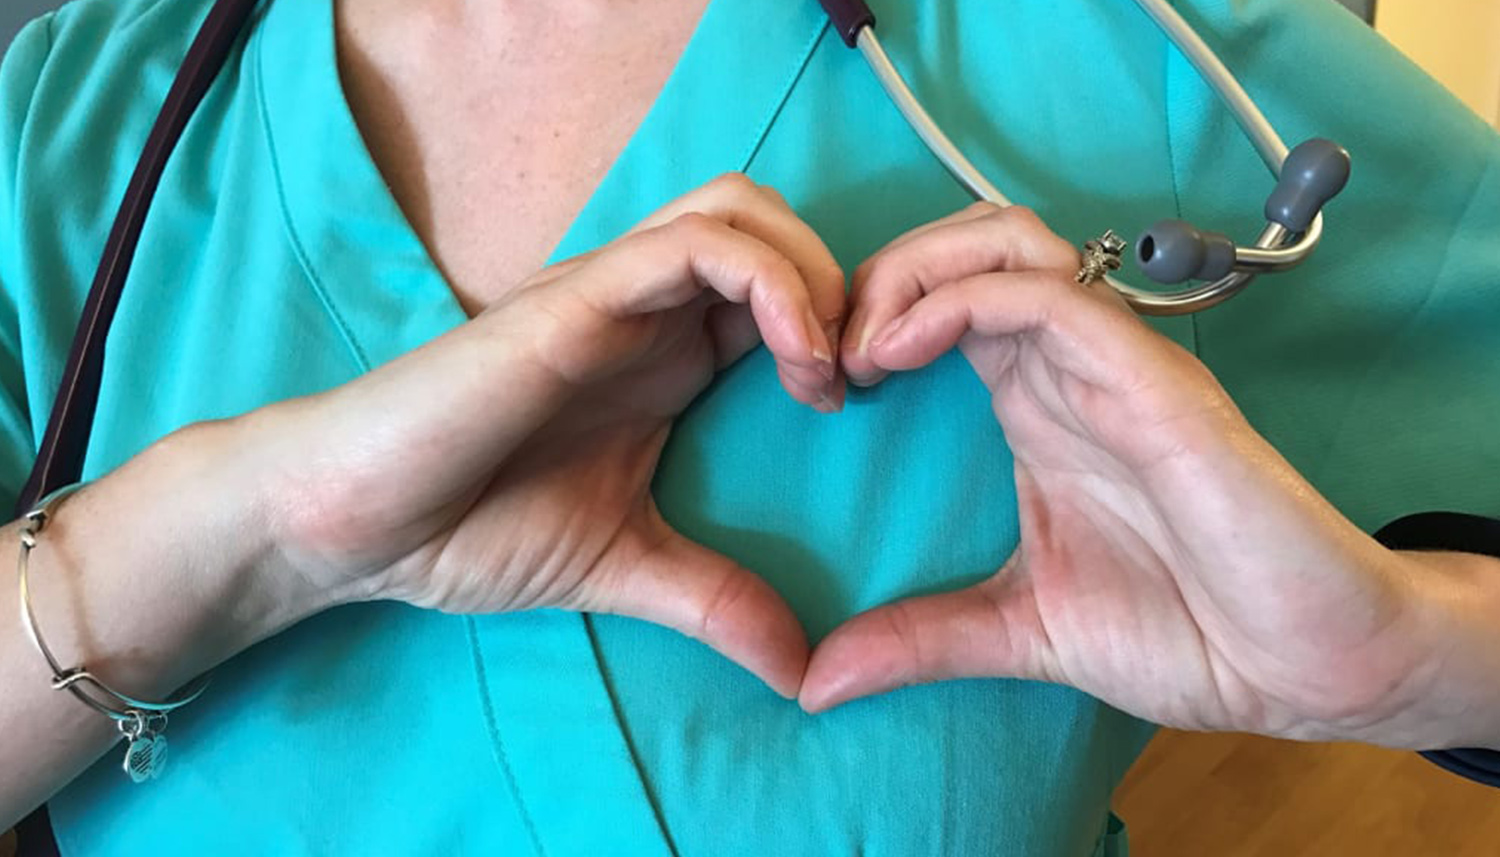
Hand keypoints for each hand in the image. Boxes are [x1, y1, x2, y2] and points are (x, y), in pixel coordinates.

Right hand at [258, 174, 845, 696]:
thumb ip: (716, 603)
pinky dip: (771, 285)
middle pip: (775, 225)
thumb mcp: (624, 567)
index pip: (779, 288)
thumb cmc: (469, 528)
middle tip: (861, 380)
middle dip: (843, 285)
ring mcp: (609, 293)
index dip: (841, 326)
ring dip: (814, 275)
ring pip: (743, 210)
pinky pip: (698, 247)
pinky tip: (794, 363)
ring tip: (827, 373)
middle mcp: (645, 308)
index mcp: (666, 355)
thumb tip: (804, 675)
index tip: (862, 407)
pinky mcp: (576, 299)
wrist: (353, 524)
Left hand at [800, 203, 1436, 742]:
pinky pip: (1048, 295)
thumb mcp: (1021, 631)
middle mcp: (1069, 365)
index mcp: (1038, 403)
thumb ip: (921, 639)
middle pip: (967, 245)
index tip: (818, 384)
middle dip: (881, 272)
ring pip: (1004, 243)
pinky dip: (960, 300)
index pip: (944, 303)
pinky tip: (899, 351)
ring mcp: (1113, 363)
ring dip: (912, 270)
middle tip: (828, 353)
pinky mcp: (1150, 380)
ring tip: (863, 345)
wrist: (1308, 665)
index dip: (868, 316)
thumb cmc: (1189, 633)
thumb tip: (815, 681)